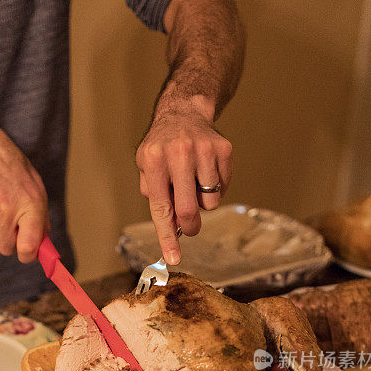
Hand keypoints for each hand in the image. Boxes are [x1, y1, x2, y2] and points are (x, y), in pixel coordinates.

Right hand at [0, 118, 48, 262]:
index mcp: (31, 206)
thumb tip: (43, 244)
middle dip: (11, 242)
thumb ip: (41, 217)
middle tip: (12, 223)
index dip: (28, 255)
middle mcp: (10, 211)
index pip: (28, 247)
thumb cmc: (13, 169)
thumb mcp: (36, 188)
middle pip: (8, 248)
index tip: (28, 254)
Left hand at [136, 100, 232, 263]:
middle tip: (189, 227)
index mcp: (154, 159)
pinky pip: (223, 188)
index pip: (161, 207)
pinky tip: (205, 172)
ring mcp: (204, 150)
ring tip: (194, 184)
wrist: (185, 112)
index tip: (173, 258)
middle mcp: (179, 153)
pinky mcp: (224, 150)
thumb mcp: (146, 166)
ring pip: (210, 202)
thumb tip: (171, 226)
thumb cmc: (162, 147)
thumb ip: (156, 196)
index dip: (167, 236)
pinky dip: (214, 187)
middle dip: (189, 226)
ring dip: (202, 202)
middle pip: (188, 210)